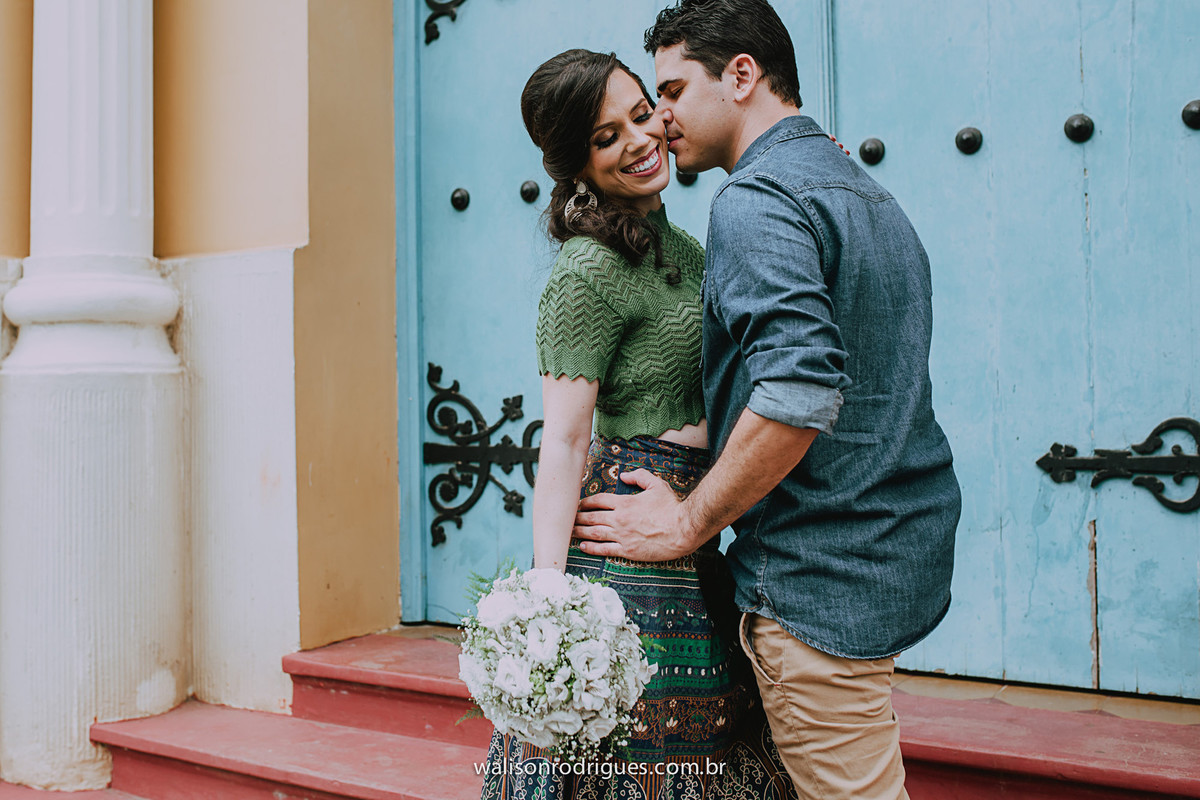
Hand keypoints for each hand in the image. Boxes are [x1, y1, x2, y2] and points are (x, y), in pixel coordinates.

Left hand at [572, 469, 699, 561]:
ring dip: (579, 532)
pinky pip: (604, 549)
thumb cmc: (671, 507)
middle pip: (591, 517)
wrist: (683, 529)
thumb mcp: (657, 485)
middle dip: (577, 517)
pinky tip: (582, 546)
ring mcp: (622, 536)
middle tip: (567, 518)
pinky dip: (591, 548)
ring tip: (568, 532)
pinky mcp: (627, 551)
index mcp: (625, 502)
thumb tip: (624, 474)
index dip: (586, 502)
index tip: (578, 504)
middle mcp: (619, 519)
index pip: (598, 500)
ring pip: (594, 533)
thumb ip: (639, 476)